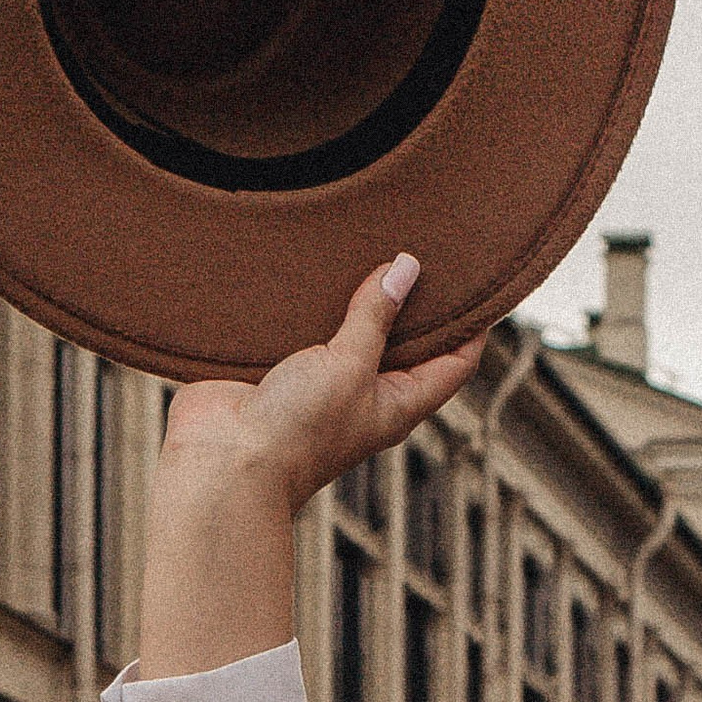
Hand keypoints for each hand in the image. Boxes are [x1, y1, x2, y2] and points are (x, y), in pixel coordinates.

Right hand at [138, 255, 483, 678]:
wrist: (220, 462)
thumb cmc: (296, 431)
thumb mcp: (348, 366)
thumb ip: (375, 317)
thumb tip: (406, 269)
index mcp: (399, 401)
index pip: (456, 360)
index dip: (474, 323)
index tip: (481, 277)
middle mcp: (365, 391)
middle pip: (404, 339)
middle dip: (413, 297)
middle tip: (422, 242)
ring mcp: (321, 380)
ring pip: (350, 328)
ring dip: (355, 293)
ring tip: (366, 239)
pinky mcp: (277, 368)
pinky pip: (302, 328)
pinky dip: (308, 300)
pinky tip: (309, 263)